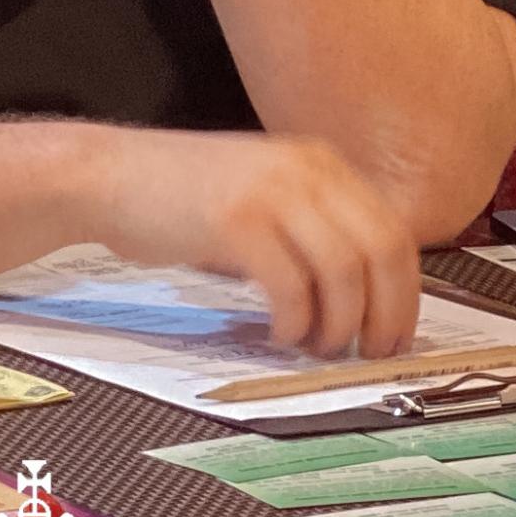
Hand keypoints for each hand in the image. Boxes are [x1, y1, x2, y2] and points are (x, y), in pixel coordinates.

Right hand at [92, 125, 419, 356]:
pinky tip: (278, 333)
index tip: (396, 334)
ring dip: (338, 324)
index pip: (393, 231)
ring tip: (316, 347)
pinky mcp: (235, 220)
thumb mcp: (265, 194)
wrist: (111, 175)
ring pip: (343, 272)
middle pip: (382, 250)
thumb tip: (363, 294)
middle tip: (370, 354)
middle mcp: (306, 169)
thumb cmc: (185, 196)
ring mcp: (270, 191)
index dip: (404, 292)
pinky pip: (290, 285)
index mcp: (321, 162)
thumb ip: (312, 225)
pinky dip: (294, 321)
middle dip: (385, 314)